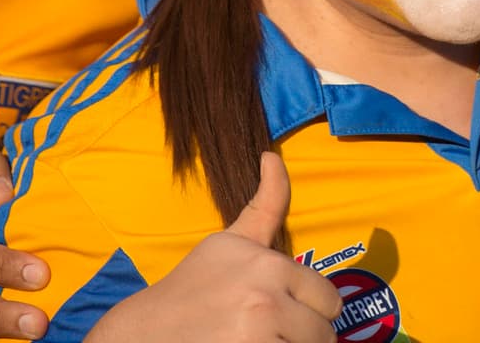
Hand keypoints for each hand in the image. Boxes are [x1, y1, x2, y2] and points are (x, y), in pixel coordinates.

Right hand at [85, 153, 341, 342]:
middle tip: (279, 332)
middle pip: (323, 333)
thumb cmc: (194, 285)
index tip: (295, 313)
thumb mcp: (231, 241)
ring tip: (264, 340)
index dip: (314, 309)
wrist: (150, 330)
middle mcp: (268, 303)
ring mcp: (258, 339)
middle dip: (306, 334)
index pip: (329, 300)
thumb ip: (266, 203)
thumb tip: (272, 156)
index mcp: (270, 267)